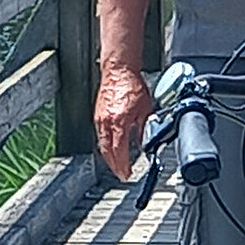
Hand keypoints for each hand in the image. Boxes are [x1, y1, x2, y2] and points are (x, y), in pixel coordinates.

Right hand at [95, 62, 154, 180]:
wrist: (119, 70)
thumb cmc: (132, 84)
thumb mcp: (146, 109)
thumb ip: (145, 128)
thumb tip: (147, 142)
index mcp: (119, 122)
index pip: (119, 151)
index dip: (123, 165)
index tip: (127, 173)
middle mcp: (106, 122)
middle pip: (107, 152)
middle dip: (114, 166)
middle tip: (122, 174)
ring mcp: (100, 119)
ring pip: (102, 145)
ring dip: (109, 157)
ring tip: (117, 165)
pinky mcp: (98, 115)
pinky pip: (100, 136)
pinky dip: (106, 145)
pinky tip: (112, 147)